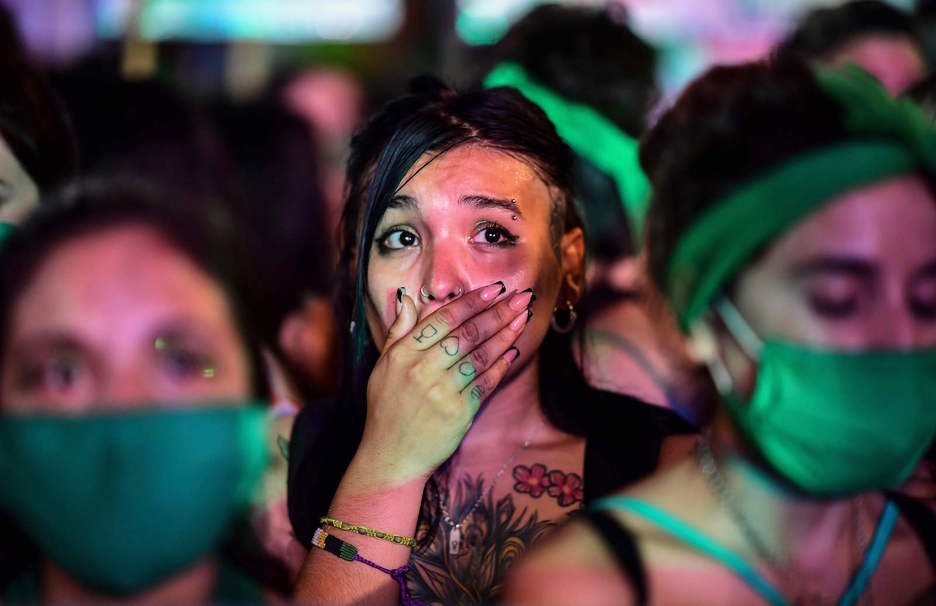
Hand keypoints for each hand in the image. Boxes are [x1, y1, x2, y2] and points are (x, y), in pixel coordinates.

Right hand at [354, 282, 532, 486]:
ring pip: (480, 356)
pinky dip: (500, 366)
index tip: (494, 289)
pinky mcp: (459, 412)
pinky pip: (485, 383)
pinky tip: (513, 350)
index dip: (471, 302)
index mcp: (403, 354)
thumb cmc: (386, 409)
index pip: (443, 319)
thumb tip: (409, 299)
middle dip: (498, 313)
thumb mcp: (383, 366)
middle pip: (467, 334)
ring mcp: (442, 392)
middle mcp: (422, 370)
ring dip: (505, 335)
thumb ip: (398, 331)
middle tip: (522, 297)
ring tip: (523, 318)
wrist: (391, 457)